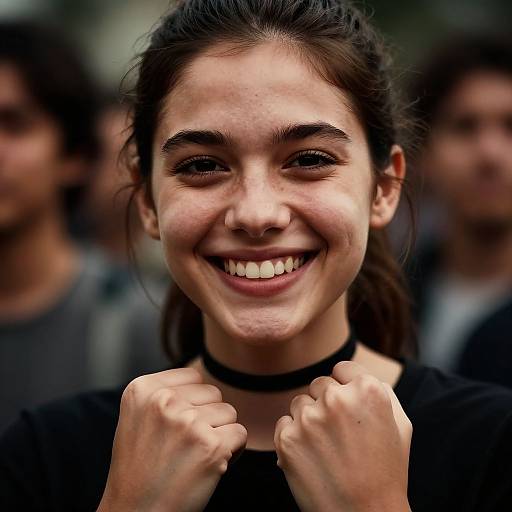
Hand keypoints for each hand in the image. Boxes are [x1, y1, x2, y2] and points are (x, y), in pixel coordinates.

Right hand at [97, 367, 246, 511]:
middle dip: (208, 417)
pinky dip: (233, 451)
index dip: (193, 402)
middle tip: (186, 446)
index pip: (193, 377)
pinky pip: (240, 434)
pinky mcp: (210, 445)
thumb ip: (165, 392)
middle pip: (213, 393)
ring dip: (220, 434)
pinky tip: (209, 466)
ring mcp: (187, 422)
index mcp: (142, 389)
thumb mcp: (139, 417)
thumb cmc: (140, 469)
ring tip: (194, 457)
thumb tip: (201, 379)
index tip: (175, 428)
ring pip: (228, 412)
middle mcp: (163, 400)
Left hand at [274, 361, 411, 511]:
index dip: (346, 388)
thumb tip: (355, 374)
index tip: (348, 408)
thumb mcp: (400, 425)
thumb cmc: (386, 472)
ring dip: (308, 419)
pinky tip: (312, 457)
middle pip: (319, 384)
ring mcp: (309, 418)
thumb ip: (380, 390)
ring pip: (300, 403)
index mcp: (367, 390)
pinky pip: (284, 423)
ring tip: (327, 448)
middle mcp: (336, 398)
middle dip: (326, 403)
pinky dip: (293, 437)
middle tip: (339, 434)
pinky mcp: (287, 438)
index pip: (342, 368)